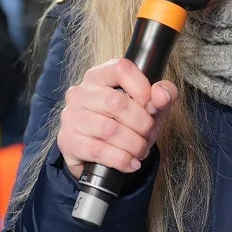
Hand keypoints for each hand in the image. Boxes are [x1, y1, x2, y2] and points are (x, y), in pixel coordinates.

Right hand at [57, 58, 177, 178]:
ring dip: (133, 144)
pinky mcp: (68, 140)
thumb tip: (162, 94)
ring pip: (109, 129)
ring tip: (140, 150)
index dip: (142, 89)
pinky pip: (98, 150)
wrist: (102, 155)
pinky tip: (130, 162)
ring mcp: (71, 116)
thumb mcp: (150, 108)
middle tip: (149, 134)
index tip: (152, 107)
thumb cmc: (127, 124)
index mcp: (100, 75)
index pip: (121, 69)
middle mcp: (80, 92)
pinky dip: (121, 159)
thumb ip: (163, 96)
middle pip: (117, 103)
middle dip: (142, 124)